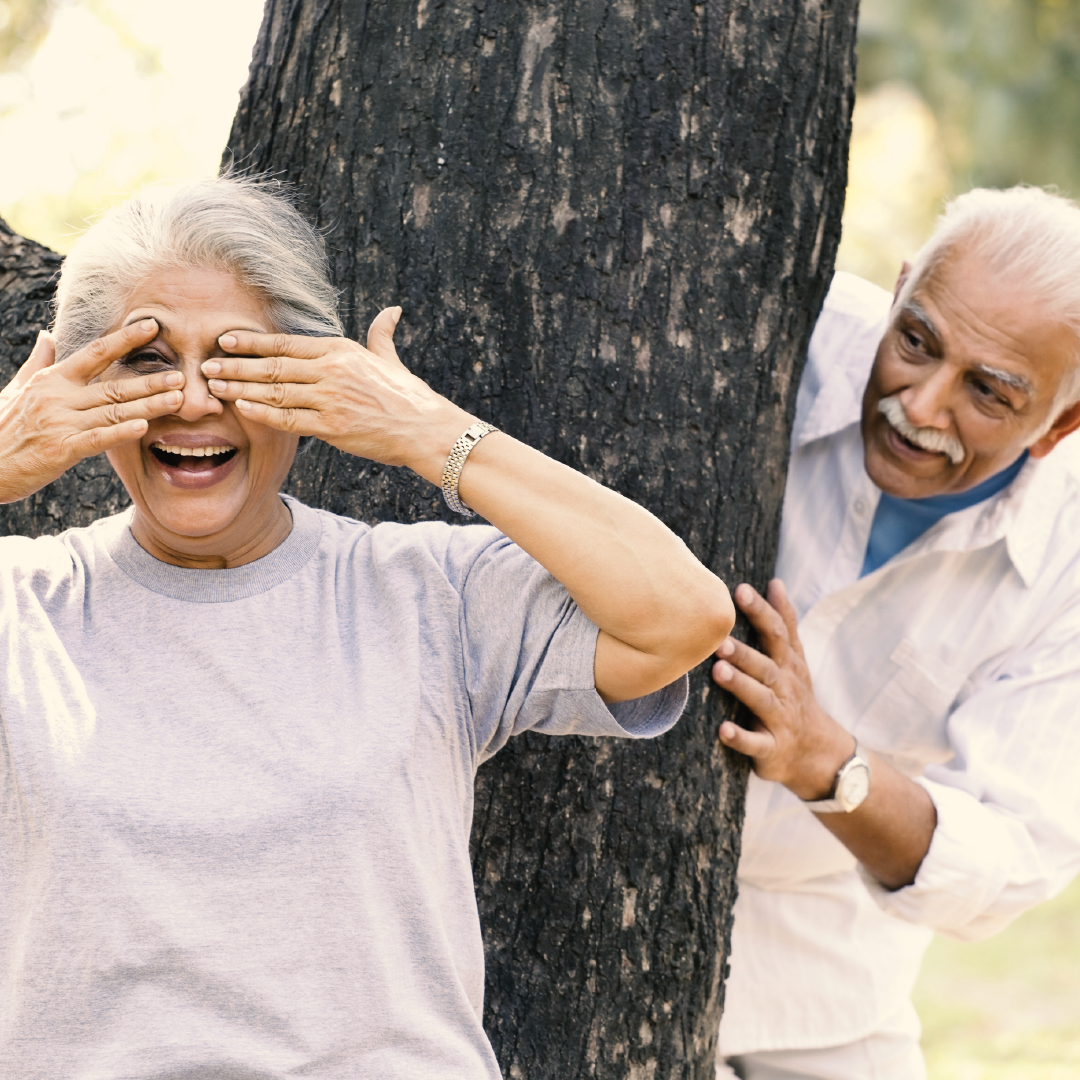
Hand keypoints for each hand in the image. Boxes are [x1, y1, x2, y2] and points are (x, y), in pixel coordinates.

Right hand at [0, 322, 186, 503]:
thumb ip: (38, 362)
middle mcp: (59, 397)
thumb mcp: (17, 389)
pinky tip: (144, 426)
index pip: (95, 353)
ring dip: (148, 405)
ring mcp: (61, 422)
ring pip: (113, 411)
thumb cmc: (1, 427)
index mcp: (52, 379)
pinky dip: (121, 432)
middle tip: (182, 375)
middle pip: (113, 385)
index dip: (125, 339)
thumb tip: (47, 335)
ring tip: (177, 399)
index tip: (152, 327)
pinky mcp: (62, 449)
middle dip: (150, 380)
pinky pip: (97, 438)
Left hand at [201, 307, 472, 481]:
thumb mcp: (391, 360)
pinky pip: (289, 418)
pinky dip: (262, 412)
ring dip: (241, 387)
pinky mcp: (332, 427)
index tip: (225, 339)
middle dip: (236, 365)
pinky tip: (242, 407)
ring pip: (274, 391)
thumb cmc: (409, 397)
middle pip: (273, 365)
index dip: (252, 341)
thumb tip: (392, 311)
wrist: (427, 429)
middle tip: (207, 364)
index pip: (286, 343)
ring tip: (214, 386)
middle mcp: (331, 371)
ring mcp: (330, 399)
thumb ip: (382, 335)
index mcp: (341, 351)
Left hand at [712, 579, 853, 799]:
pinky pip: (756, 744)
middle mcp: (784, 688)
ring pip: (761, 700)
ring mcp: (780, 719)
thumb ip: (784, 622)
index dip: (760, 611)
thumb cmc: (794, 696)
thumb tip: (776, 581)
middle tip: (719, 639)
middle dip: (744, 653)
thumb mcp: (794, 659)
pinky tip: (723, 730)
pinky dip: (740, 738)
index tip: (740, 590)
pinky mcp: (772, 748)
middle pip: (766, 667)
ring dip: (741, 686)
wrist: (818, 753)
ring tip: (718, 671)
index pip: (776, 633)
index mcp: (786, 664)